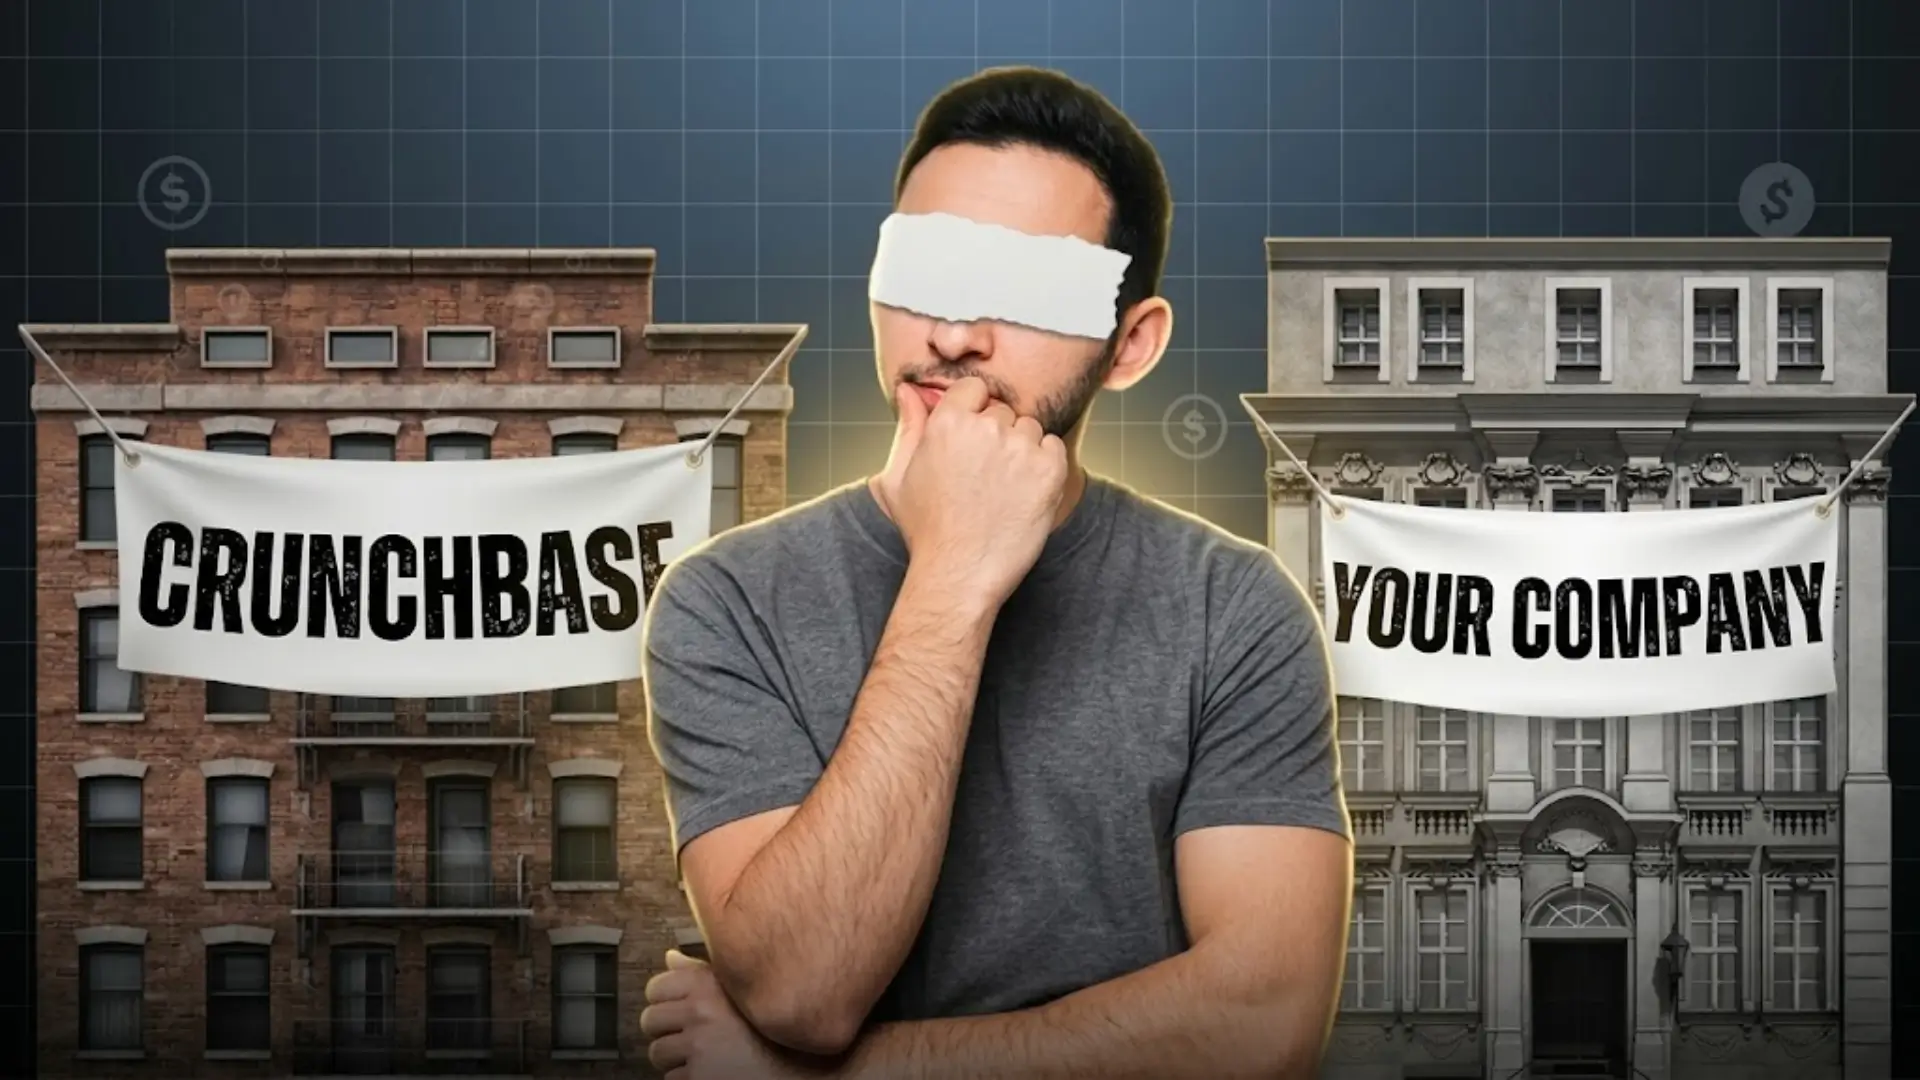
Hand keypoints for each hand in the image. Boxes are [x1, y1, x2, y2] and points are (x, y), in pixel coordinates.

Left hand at [642, 950, 824, 1079]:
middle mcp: (700, 1012)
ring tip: (702, 1056)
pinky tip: (710, 1072)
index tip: (678, 1008)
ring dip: (675, 1057)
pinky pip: (672, 1078)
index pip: (656, 987)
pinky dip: (686, 1078)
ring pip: (658, 1053)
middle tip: (688, 1035)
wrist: (800, 1071)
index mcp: (709, 985)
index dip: (664, 1000)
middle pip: (650, 1020)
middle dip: (665, 1030)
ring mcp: (697, 1046)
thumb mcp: (743, 988)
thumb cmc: (773, 1030)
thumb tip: (670, 958)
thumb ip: (703, 972)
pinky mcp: (697, 1078)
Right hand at [877, 376, 1068, 606]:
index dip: (974, 411)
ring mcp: (1020, 448)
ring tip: (1002, 490)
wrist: (959, 574)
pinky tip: (1023, 495)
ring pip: (1029, 430)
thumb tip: (908, 390)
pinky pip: (1053, 448)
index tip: (972, 441)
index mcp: (948, 422)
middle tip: (984, 478)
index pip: (975, 388)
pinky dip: (1045, 466)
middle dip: (997, 436)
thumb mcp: (900, 476)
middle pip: (1003, 412)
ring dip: (1021, 451)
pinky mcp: (1049, 470)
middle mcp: (986, 428)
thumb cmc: (927, 530)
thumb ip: (908, 426)